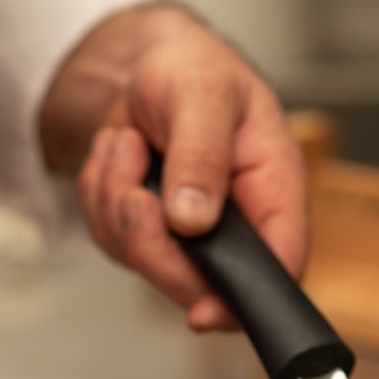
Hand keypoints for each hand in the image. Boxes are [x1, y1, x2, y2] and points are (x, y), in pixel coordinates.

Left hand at [45, 5, 306, 331]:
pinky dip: (99, 195)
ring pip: (144, 262)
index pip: (279, 268)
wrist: (146, 65)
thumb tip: (194, 220)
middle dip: (149, 240)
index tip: (202, 312)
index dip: (243, 301)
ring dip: (116, 201)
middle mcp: (239, 225)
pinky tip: (119, 156)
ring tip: (129, 144)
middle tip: (135, 189)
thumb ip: (202, 155)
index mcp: (274, 192)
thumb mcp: (203, 93)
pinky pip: (111, 240)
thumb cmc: (192, 68)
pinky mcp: (152, 235)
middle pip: (199, 285)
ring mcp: (193, 238)